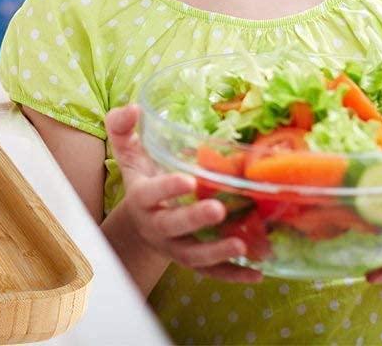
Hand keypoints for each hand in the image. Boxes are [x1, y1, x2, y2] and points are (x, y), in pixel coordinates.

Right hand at [106, 105, 262, 282]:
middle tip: (218, 210)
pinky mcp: (191, 262)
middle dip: (194, 220)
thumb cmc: (141, 177)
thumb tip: (134, 107)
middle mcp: (156, 226)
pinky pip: (211, 273)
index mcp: (141, 197)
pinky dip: (234, 275)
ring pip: (193, 256)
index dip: (167, 188)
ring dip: (217, 253)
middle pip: (172, 227)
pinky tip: (258, 273)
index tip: (189, 179)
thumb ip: (123, 127)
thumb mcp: (129, 152)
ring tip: (243, 244)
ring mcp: (174, 247)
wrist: (141, 222)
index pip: (150, 194)